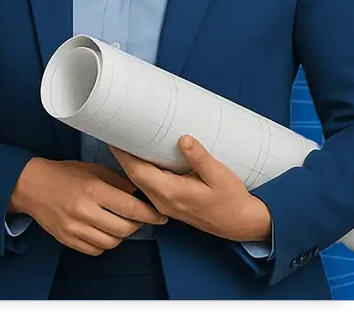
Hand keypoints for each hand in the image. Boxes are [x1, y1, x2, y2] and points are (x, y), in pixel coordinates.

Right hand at [9, 158, 168, 255]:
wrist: (32, 185)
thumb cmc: (64, 173)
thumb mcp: (93, 169)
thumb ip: (117, 181)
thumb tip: (138, 191)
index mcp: (93, 189)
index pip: (130, 207)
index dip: (149, 213)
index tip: (160, 215)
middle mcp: (85, 211)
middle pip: (124, 229)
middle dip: (138, 225)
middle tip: (141, 218)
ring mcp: (75, 228)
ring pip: (111, 243)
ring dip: (122, 235)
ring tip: (121, 223)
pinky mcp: (67, 240)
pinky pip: (95, 250)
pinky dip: (105, 244)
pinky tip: (104, 231)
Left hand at [110, 136, 271, 243]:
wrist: (240, 223)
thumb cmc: (231, 199)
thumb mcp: (219, 175)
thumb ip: (199, 158)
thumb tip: (183, 139)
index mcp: (170, 192)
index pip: (137, 171)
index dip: (123, 153)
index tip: (114, 134)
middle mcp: (163, 200)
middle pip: (133, 176)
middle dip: (123, 154)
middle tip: (117, 130)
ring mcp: (165, 204)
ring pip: (139, 182)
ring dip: (131, 162)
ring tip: (128, 140)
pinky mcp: (170, 204)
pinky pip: (148, 186)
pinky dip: (142, 171)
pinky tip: (145, 158)